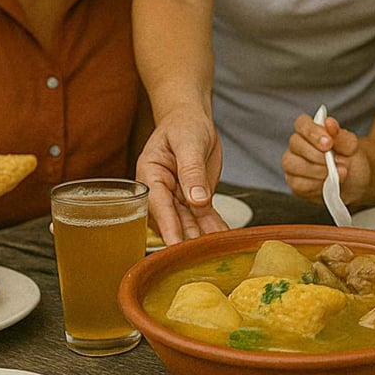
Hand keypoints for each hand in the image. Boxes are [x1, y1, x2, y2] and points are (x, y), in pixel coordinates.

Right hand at [137, 104, 225, 244]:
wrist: (192, 119)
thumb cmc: (184, 125)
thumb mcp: (188, 142)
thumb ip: (191, 171)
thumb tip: (197, 201)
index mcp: (150, 174)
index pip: (157, 203)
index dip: (167, 225)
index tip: (175, 244)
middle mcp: (160, 190)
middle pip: (172, 219)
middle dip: (186, 237)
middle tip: (198, 254)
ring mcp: (177, 197)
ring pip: (189, 222)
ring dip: (201, 236)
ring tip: (214, 250)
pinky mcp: (195, 200)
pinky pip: (204, 217)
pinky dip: (213, 228)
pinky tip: (224, 238)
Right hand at [282, 114, 368, 205]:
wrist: (356, 180)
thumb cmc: (350, 158)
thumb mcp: (352, 146)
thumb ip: (341, 135)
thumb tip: (330, 123)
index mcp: (309, 130)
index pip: (302, 123)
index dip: (312, 132)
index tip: (329, 143)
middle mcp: (297, 145)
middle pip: (295, 143)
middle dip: (316, 154)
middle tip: (335, 161)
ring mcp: (293, 164)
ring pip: (292, 164)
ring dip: (315, 170)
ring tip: (336, 173)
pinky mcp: (295, 183)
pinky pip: (297, 184)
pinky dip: (315, 184)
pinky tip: (328, 183)